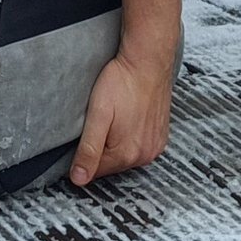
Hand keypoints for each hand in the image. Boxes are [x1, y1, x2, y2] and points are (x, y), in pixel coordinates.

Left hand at [70, 49, 174, 185]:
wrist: (149, 61)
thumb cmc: (122, 82)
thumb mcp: (97, 114)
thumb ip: (88, 149)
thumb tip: (79, 179)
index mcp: (126, 154)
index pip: (95, 171)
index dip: (84, 154)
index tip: (83, 133)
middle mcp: (144, 155)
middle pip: (111, 163)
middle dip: (101, 148)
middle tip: (99, 121)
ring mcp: (155, 145)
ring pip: (125, 154)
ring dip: (116, 142)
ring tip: (114, 117)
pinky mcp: (161, 136)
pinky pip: (140, 145)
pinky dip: (131, 137)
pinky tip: (127, 118)